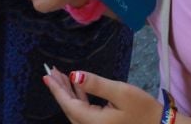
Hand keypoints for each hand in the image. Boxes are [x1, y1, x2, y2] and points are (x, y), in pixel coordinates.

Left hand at [41, 70, 158, 123]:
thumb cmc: (143, 109)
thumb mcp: (121, 92)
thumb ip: (96, 84)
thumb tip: (74, 75)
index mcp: (93, 122)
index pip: (69, 104)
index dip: (57, 89)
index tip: (47, 75)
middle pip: (69, 108)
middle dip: (60, 89)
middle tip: (51, 72)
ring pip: (75, 110)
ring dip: (68, 93)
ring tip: (61, 77)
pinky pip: (84, 113)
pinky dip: (79, 99)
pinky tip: (77, 88)